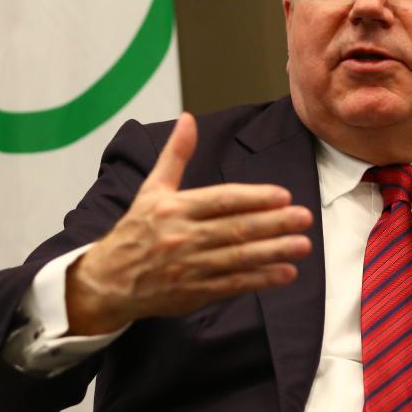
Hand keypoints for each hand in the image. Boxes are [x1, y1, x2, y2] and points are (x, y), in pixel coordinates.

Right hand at [65, 112, 312, 334]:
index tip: (283, 195)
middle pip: (234, 229)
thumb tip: (188, 118)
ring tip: (303, 244)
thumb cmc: (136, 231)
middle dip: (273, 224)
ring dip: (273, 252)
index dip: (253, 198)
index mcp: (173, 208)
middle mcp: (182, 237)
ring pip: (238, 258)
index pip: (220, 200)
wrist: (107, 280)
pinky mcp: (193, 293)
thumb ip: (175, 154)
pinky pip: (232, 284)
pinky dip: (261, 279)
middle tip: (304, 217)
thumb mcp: (152, 189)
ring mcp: (189, 267)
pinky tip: (286, 272)